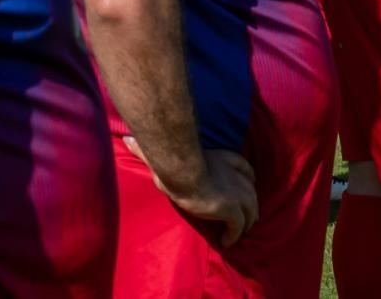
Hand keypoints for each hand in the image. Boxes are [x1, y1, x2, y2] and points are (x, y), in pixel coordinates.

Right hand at [124, 137, 257, 246]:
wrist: (181, 171)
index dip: (244, 179)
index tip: (240, 188)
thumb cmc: (172, 161)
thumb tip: (127, 139)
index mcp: (225, 158)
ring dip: (246, 222)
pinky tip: (226, 242)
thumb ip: (147, 149)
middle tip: (242, 217)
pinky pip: (239, 227)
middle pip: (252, 192)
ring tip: (238, 233)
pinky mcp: (232, 209)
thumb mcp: (164, 153)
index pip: (245, 168)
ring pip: (251, 210)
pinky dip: (234, 235)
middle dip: (249, 205)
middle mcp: (235, 175)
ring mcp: (236, 193)